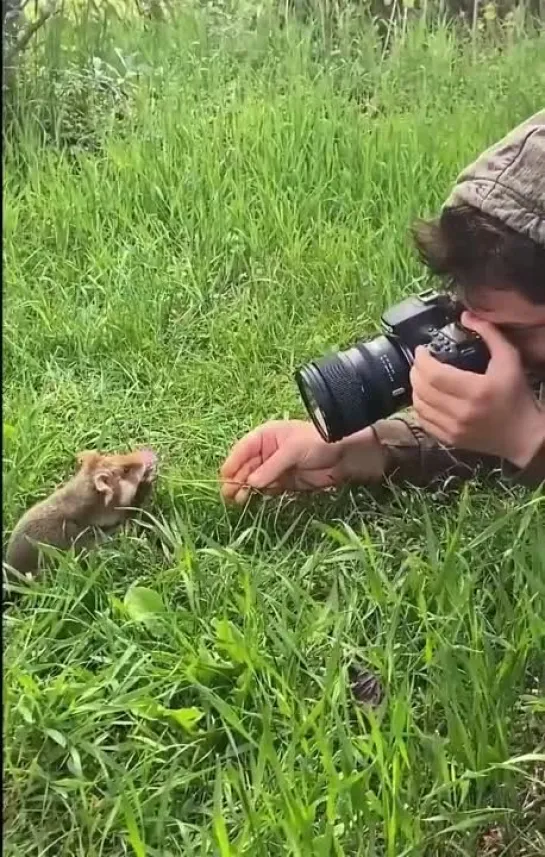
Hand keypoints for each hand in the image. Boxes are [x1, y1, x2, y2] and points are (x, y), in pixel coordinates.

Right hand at [219, 420, 385, 503]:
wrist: (343, 456)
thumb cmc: (317, 442)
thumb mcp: (293, 450)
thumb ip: (272, 467)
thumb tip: (252, 483)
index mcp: (265, 436)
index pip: (243, 449)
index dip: (233, 463)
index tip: (224, 478)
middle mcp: (266, 451)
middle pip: (245, 466)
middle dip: (237, 479)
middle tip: (230, 495)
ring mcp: (274, 467)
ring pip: (253, 479)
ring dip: (246, 489)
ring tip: (239, 500)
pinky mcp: (283, 481)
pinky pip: (266, 488)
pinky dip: (259, 494)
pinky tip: (253, 500)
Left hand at [410, 311, 544, 466]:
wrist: (524, 435)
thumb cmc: (517, 396)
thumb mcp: (510, 358)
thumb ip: (489, 333)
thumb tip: (466, 316)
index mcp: (476, 391)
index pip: (434, 374)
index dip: (422, 360)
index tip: (422, 350)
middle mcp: (462, 412)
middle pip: (423, 389)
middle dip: (415, 371)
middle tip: (419, 361)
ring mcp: (454, 429)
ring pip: (419, 406)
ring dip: (415, 388)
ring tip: (420, 377)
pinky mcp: (450, 440)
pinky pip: (424, 421)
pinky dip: (419, 407)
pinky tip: (425, 397)